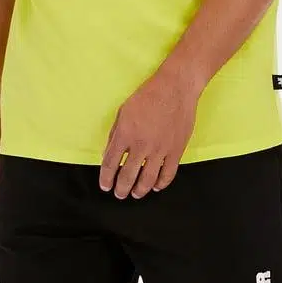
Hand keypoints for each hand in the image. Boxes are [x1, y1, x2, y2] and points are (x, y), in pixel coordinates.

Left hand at [99, 63, 201, 199]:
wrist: (175, 88)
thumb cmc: (148, 95)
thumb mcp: (123, 110)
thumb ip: (114, 134)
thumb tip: (109, 153)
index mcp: (125, 133)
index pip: (110, 164)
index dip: (106, 178)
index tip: (105, 185)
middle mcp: (141, 145)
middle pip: (127, 176)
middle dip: (121, 189)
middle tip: (119, 193)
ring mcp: (160, 149)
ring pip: (147, 180)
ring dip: (139, 191)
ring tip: (135, 194)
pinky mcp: (176, 150)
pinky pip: (167, 174)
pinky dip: (160, 184)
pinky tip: (155, 186)